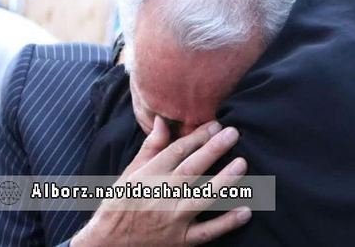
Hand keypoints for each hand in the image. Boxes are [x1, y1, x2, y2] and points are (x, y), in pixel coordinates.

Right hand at [71, 116, 249, 245]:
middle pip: (191, 169)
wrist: (109, 244)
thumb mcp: (130, 173)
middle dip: (213, 149)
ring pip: (201, 198)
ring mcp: (173, 219)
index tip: (216, 125)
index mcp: (148, 176)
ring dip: (224, 181)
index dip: (198, 137)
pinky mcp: (181, 240)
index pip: (177, 151)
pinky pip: (207, 232)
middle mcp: (162, 196)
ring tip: (242, 164)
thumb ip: (151, 147)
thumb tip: (162, 120)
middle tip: (233, 133)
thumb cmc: (121, 204)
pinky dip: (226, 223)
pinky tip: (245, 211)